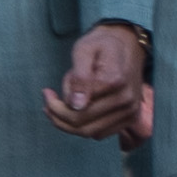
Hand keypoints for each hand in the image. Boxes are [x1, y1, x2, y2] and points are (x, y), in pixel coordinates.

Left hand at [45, 22, 149, 140]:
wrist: (127, 44)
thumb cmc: (101, 44)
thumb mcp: (84, 49)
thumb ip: (79, 77)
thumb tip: (76, 105)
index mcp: (115, 81)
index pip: (79, 109)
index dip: (56, 105)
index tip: (46, 92)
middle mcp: (126, 100)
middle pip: (83, 125)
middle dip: (59, 116)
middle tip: (48, 102)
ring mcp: (130, 112)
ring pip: (90, 132)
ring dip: (70, 121)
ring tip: (63, 101)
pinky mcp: (130, 118)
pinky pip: (100, 133)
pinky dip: (84, 124)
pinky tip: (79, 106)